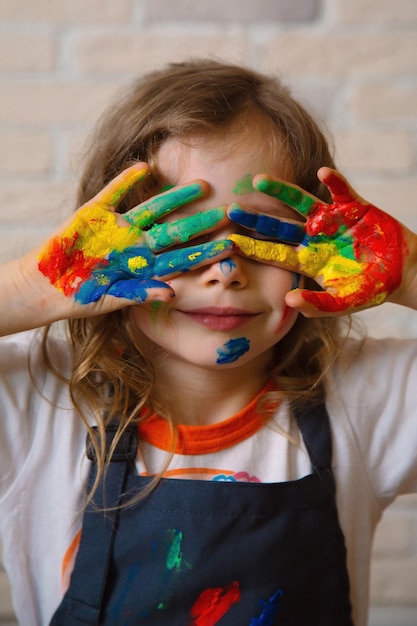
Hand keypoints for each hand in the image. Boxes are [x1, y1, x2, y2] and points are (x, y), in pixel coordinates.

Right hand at [38, 163, 232, 313]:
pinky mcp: (93, 213)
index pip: (181, 257)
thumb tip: (169, 295)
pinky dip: (127, 180)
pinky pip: (113, 193)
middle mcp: (135, 244)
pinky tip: (146, 167)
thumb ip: (139, 294)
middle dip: (201, 222)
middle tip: (230, 211)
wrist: (45, 286)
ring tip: (202, 185)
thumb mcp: (111, 300)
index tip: (231, 246)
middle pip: (175, 230)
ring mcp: (117, 227)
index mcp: (143, 266)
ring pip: (152, 208)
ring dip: (176, 197)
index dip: (205, 251)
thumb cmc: (80, 297)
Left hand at [228, 167, 408, 315]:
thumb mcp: (343, 304)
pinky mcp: (354, 208)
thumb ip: (317, 305)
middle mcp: (313, 238)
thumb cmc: (369, 290)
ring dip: (282, 191)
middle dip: (256, 217)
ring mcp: (332, 221)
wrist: (402, 275)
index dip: (251, 247)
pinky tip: (323, 172)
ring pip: (302, 202)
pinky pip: (342, 192)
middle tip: (230, 208)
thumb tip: (289, 299)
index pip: (273, 253)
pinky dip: (335, 182)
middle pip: (279, 225)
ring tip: (259, 180)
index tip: (228, 243)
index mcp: (307, 260)